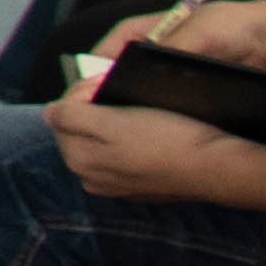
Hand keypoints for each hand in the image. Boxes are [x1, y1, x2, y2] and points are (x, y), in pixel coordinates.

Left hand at [50, 89, 250, 205]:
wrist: (216, 166)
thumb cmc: (167, 139)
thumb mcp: (113, 123)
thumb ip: (73, 117)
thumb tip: (49, 113)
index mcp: (79, 160)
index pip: (60, 116)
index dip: (80, 91)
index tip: (104, 79)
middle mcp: (92, 178)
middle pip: (78, 129)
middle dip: (90, 104)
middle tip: (114, 85)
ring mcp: (117, 185)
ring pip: (100, 140)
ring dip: (110, 118)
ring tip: (132, 102)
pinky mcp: (142, 184)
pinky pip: (123, 153)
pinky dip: (128, 136)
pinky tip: (146, 125)